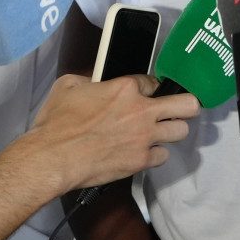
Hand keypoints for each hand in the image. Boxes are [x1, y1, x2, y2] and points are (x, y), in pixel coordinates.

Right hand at [23, 73, 199, 194]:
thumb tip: (96, 82)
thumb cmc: (56, 125)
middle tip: (181, 107)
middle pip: (187, 104)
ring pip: (181, 131)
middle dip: (187, 104)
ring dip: (173, 129)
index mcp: (124, 88)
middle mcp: (141, 111)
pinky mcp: (140, 160)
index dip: (151, 86)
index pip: (153, 81)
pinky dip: (156, 154)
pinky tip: (145, 151)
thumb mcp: (68, 86)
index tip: (149, 92)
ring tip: (164, 130)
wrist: (52, 158)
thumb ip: (89, 80)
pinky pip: (163, 156)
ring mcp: (144, 137)